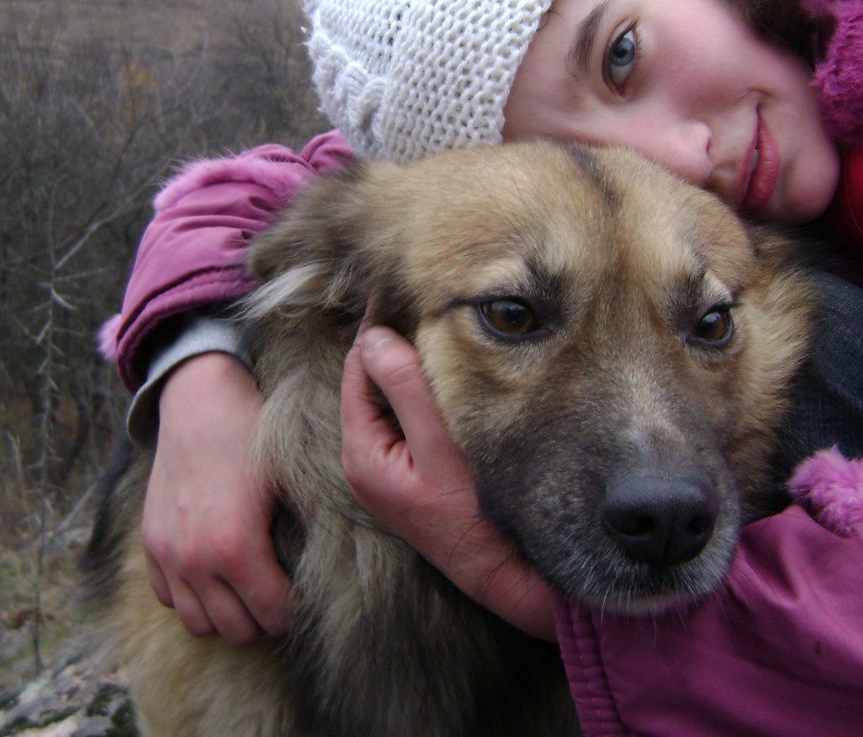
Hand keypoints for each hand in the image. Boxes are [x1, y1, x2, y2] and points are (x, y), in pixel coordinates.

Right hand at [143, 352, 293, 642]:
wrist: (200, 400)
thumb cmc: (253, 435)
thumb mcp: (290, 481)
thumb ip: (307, 530)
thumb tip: (333, 564)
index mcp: (237, 549)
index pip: (273, 615)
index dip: (295, 610)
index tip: (306, 594)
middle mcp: (196, 561)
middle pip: (235, 630)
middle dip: (263, 618)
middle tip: (280, 594)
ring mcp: (168, 554)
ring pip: (198, 622)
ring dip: (225, 614)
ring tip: (248, 589)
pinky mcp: (150, 543)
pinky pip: (168, 597)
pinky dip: (191, 596)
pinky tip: (214, 574)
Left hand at [340, 327, 556, 640]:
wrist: (505, 572)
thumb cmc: (476, 515)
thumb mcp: (441, 446)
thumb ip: (405, 388)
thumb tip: (373, 336)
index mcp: (361, 452)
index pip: (357, 368)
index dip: (377, 327)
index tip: (399, 290)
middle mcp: (364, 460)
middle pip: (370, 379)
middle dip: (391, 341)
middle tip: (421, 297)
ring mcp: (386, 467)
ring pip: (389, 395)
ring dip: (409, 363)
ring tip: (437, 322)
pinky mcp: (408, 471)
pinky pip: (405, 414)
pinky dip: (420, 388)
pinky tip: (447, 369)